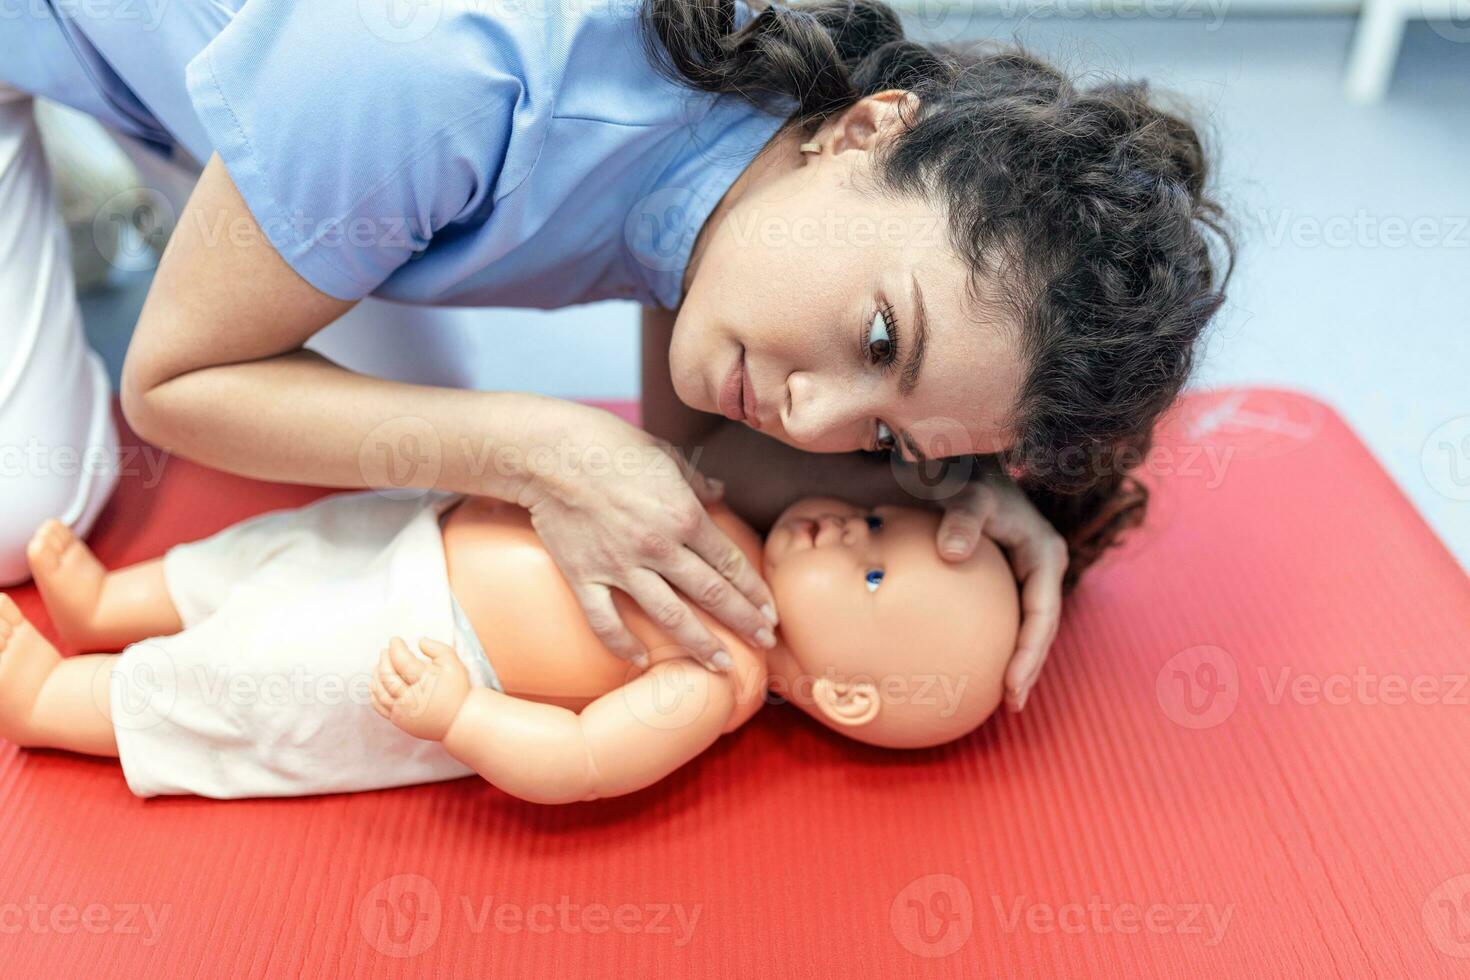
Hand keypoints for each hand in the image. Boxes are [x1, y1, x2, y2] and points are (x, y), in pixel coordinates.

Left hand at [371, 636, 471, 740]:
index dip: (395, 648)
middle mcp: (411, 698)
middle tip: (384, 651)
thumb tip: (419, 641)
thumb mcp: (453, 664)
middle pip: (387, 677)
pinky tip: (376, 684)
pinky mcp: (400, 721)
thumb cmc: (457, 690)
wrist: (459, 720)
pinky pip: (380, 707)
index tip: (395, 640)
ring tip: (378, 665)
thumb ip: (437, 648)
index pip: (402, 661)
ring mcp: (403, 711)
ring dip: (375, 676)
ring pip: (380, 693)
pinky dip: (374, 694)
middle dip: (383, 660)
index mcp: (426, 681)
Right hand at [515, 403, 777, 671]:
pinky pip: (606, 620)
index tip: (770, 611)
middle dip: (742, 621)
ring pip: (668, 616)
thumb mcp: (665, 454)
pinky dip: (623, 643)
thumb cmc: (609, 445)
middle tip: (765, 643)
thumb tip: (721, 491)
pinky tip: (640, 659)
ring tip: (720, 665)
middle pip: (710, 593)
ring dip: (699, 644)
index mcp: (683, 515)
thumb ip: (696, 481)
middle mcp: (658, 546)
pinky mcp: (584, 576)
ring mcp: (620, 565)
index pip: (730, 562)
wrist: (548, 453)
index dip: (754, 591)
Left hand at [935, 458, 1067, 712]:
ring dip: (1016, 658)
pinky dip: (995, 638)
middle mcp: (1041, 564)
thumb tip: (952, 553)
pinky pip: (1004, 612)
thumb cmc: (961, 473)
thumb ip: (961, 518)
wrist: (953, 458)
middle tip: (1010, 704)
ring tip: (999, 697)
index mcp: (1044, 552)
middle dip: (1029, 666)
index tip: (1012, 688)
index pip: (1042, 615)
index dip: (1030, 654)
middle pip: (1040, 627)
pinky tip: (973, 662)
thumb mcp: (965, 493)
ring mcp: (1023, 569)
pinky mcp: (1003, 572)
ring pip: (1026, 623)